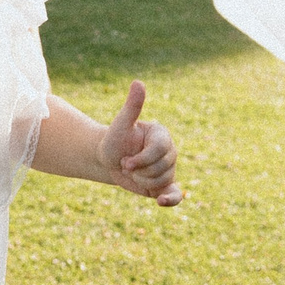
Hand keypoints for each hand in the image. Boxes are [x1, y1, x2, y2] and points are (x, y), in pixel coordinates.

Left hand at [95, 80, 181, 205]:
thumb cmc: (115, 139)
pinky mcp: (165, 185)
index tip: (125, 161)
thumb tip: (138, 83)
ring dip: (141, 181)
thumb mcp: (121, 124)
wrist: (109, 160)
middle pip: (160, 168)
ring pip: (160, 182)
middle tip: (127, 165)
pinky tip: (160, 201)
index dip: (141, 160)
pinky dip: (171, 200)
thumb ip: (132, 106)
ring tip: (134, 173)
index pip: (159, 151)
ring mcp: (169, 169)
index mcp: (162, 135)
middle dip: (138, 171)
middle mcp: (169, 151)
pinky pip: (175, 195)